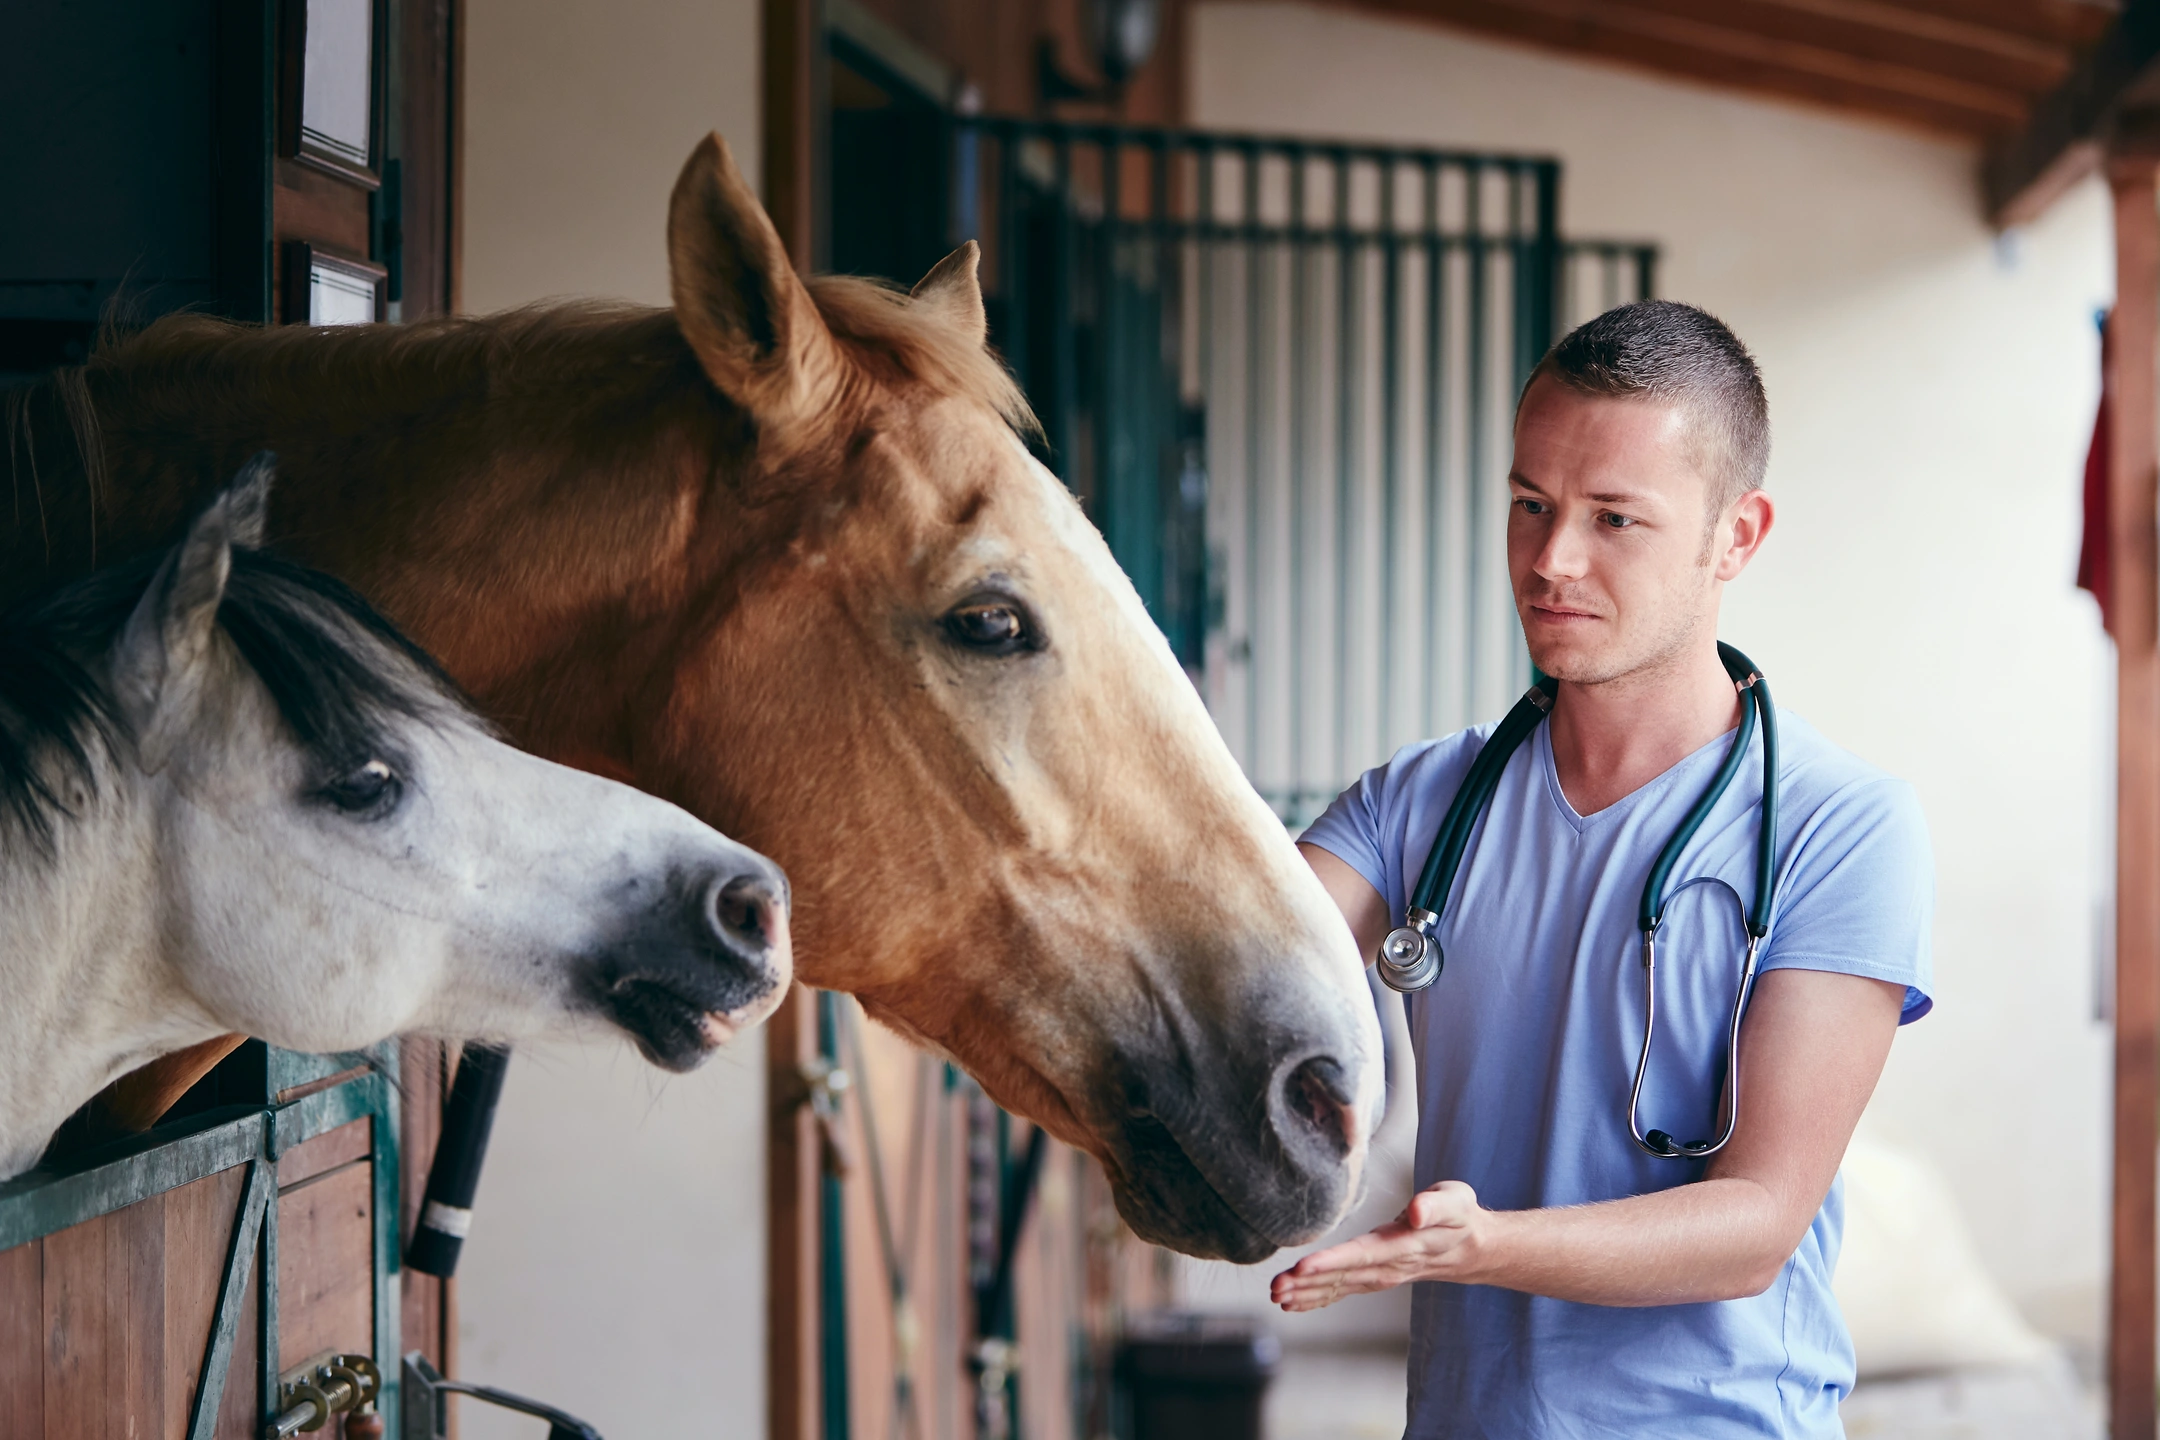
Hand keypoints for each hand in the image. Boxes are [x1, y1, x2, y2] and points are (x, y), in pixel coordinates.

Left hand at [1269, 1180, 1490, 1311]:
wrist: (1472, 1248)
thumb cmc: (1460, 1217)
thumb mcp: (1456, 1202)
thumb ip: (1436, 1206)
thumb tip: (1415, 1212)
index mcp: (1404, 1245)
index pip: (1363, 1255)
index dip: (1333, 1262)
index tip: (1304, 1267)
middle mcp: (1390, 1266)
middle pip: (1344, 1276)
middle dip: (1308, 1282)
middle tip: (1276, 1287)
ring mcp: (1382, 1276)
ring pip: (1340, 1287)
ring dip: (1307, 1292)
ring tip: (1276, 1296)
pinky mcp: (1375, 1277)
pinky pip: (1343, 1291)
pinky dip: (1317, 1297)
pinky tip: (1293, 1303)